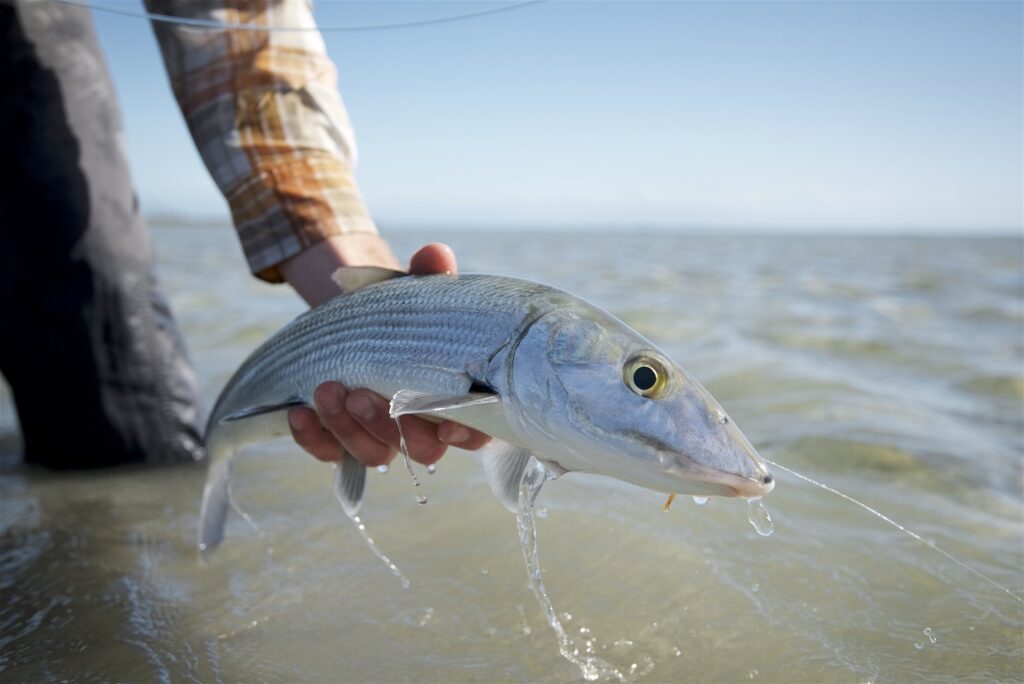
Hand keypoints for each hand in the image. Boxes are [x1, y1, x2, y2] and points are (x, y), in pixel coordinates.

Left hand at [282, 239, 491, 466]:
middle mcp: (424, 426)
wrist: (354, 319)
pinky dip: (313, 438)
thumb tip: (435, 255)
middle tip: (359, 393)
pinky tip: (299, 411)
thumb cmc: (402, 312)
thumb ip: (430, 275)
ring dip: (349, 428)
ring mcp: (383, 437)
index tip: (446, 424)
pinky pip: (330, 453)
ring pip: (376, 454)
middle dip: (388, 426)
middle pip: (422, 449)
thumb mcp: (416, 291)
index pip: (477, 429)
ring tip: (326, 389)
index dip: (466, 434)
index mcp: (458, 396)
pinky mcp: (342, 441)